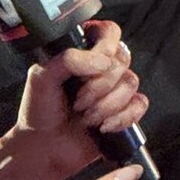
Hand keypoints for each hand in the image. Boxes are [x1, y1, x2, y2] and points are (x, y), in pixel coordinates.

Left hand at [16, 19, 148, 178]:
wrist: (45, 147)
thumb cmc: (39, 112)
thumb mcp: (42, 77)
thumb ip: (68, 59)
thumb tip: (102, 61)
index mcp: (82, 52)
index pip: (109, 32)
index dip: (105, 46)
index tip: (93, 63)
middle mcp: (101, 68)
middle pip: (122, 59)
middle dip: (99, 85)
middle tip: (77, 100)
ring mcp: (115, 89)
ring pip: (131, 82)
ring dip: (106, 104)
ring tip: (86, 116)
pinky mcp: (125, 111)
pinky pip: (140, 104)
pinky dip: (122, 117)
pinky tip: (103, 126)